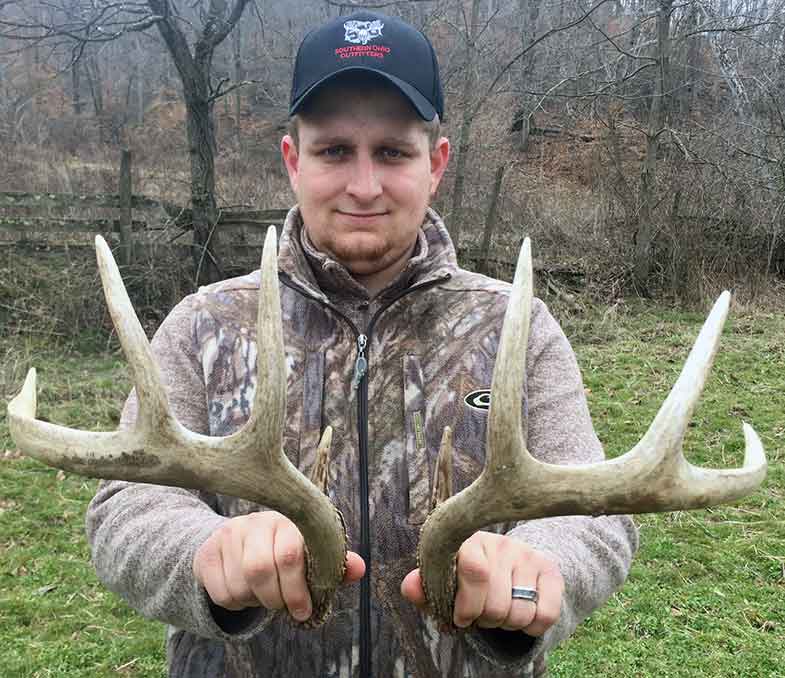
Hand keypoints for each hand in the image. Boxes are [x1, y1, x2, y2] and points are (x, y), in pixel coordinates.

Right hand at [193, 510, 364, 621]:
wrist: (240, 542)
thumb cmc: (283, 549)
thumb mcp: (310, 553)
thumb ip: (334, 562)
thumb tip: (359, 568)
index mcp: (286, 519)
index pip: (290, 554)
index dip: (298, 589)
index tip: (304, 610)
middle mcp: (254, 522)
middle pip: (260, 571)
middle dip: (276, 599)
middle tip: (283, 606)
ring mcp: (228, 535)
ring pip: (240, 586)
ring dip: (256, 601)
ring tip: (265, 593)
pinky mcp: (207, 553)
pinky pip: (221, 594)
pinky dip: (236, 604)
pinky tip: (245, 591)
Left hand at [401, 531, 562, 634]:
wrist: (509, 562)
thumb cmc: (467, 575)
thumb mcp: (444, 580)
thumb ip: (425, 586)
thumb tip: (409, 588)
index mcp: (470, 541)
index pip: (474, 570)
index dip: (467, 605)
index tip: (460, 618)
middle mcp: (502, 542)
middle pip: (496, 603)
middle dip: (485, 620)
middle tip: (482, 614)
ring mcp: (528, 554)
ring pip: (519, 613)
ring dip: (507, 625)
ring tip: (499, 611)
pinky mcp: (550, 570)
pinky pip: (545, 615)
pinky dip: (532, 627)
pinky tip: (522, 613)